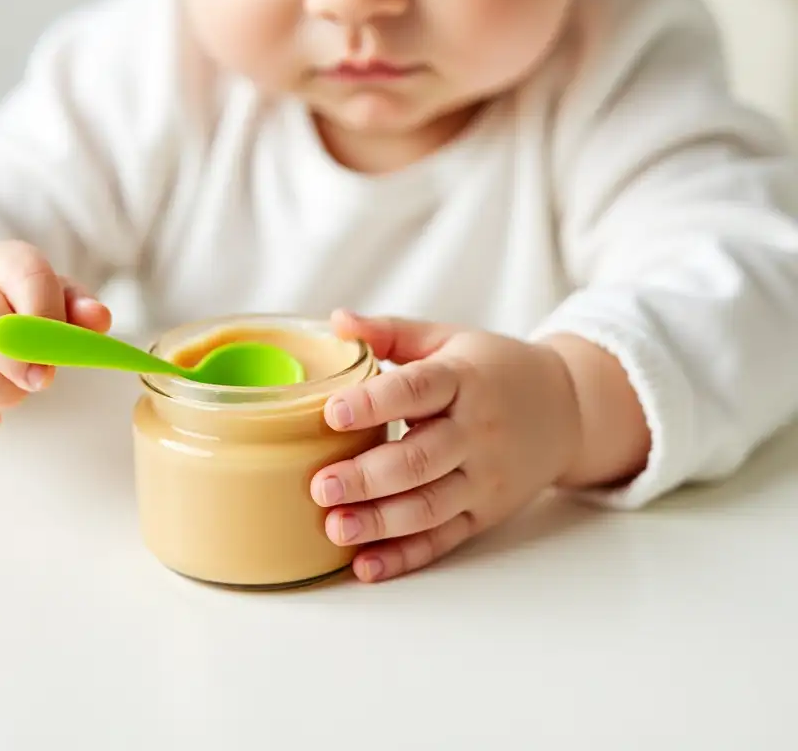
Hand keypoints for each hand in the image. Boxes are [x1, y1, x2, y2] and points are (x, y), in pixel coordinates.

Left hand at [310, 310, 582, 582]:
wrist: (568, 409)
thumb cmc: (493, 369)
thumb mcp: (448, 339)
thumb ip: (392, 333)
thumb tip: (337, 322)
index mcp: (464, 379)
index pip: (418, 390)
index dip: (375, 402)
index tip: (332, 412)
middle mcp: (478, 432)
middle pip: (420, 459)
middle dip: (367, 477)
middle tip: (320, 485)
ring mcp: (485, 478)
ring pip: (429, 506)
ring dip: (380, 522)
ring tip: (333, 526)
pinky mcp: (485, 514)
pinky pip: (443, 539)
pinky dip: (405, 557)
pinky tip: (367, 565)